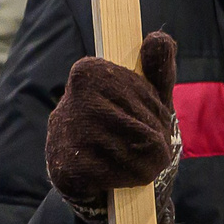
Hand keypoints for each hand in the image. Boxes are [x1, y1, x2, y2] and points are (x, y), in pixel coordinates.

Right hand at [45, 30, 178, 219]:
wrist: (95, 185)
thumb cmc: (126, 135)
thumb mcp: (148, 101)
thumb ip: (157, 71)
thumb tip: (157, 38)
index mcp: (90, 71)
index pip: (148, 97)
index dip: (156, 116)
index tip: (144, 121)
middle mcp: (74, 96)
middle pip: (146, 128)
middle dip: (154, 144)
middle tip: (139, 149)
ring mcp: (66, 132)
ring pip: (137, 152)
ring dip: (145, 166)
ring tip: (130, 164)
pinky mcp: (66, 168)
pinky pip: (120, 174)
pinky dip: (128, 181)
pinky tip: (114, 178)